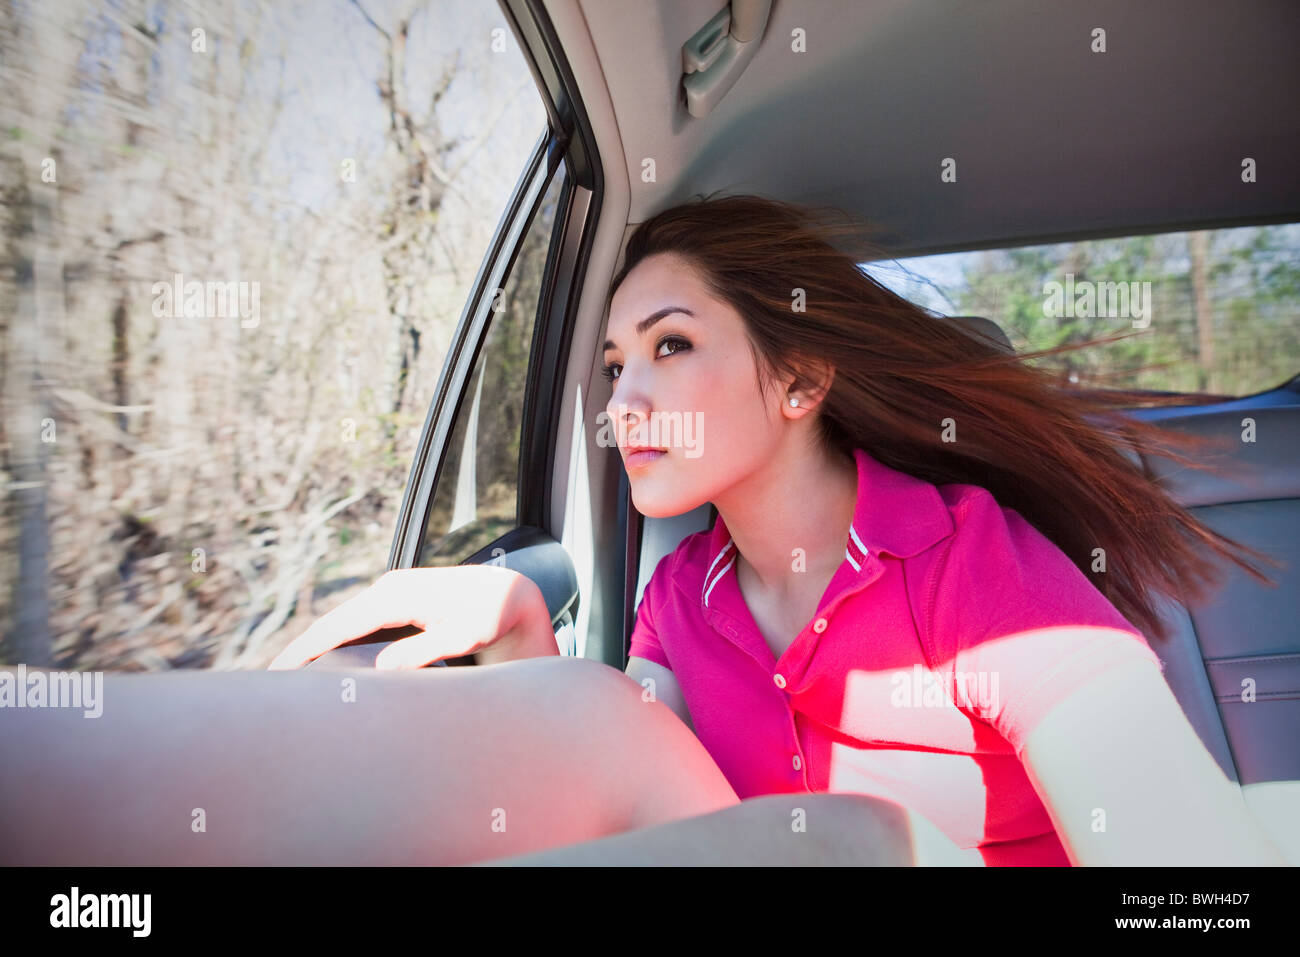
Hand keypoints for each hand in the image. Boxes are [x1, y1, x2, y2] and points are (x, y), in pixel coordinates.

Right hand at [266, 566, 557, 669]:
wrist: (510, 595)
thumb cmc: (490, 617)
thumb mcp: (462, 637)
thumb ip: (424, 652)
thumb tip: (382, 669)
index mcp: (395, 595)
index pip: (338, 624)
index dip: (306, 648)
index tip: (280, 671)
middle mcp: (388, 588)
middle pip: (332, 622)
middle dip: (301, 648)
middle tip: (270, 681)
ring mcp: (392, 593)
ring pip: (343, 622)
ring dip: (317, 644)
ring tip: (289, 675)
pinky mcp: (398, 603)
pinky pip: (358, 623)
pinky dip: (337, 639)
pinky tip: (325, 658)